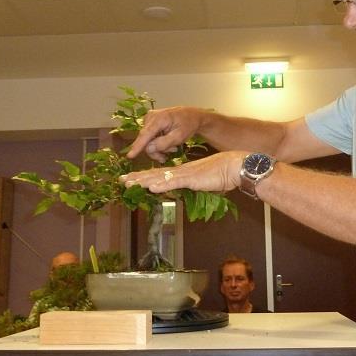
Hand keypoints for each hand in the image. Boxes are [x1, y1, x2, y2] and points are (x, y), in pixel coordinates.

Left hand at [121, 151, 245, 193]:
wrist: (234, 166)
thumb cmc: (222, 174)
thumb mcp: (204, 182)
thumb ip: (194, 185)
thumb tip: (188, 189)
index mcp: (182, 172)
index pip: (160, 174)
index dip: (145, 177)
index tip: (132, 179)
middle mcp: (180, 171)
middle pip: (154, 174)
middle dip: (137, 178)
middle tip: (121, 181)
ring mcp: (184, 174)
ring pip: (159, 177)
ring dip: (143, 181)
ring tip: (129, 183)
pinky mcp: (191, 178)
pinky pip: (174, 182)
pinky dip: (162, 184)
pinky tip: (151, 187)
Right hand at [126, 106, 203, 162]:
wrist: (192, 116)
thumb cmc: (188, 125)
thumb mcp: (180, 136)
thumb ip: (164, 143)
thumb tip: (148, 149)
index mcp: (159, 118)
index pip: (146, 135)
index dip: (138, 146)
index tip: (130, 156)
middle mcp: (151, 117)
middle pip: (146, 140)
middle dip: (156, 150)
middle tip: (166, 157)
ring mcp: (149, 119)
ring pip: (147, 141)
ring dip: (158, 148)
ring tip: (172, 148)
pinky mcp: (149, 122)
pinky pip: (149, 138)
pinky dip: (157, 143)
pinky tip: (168, 144)